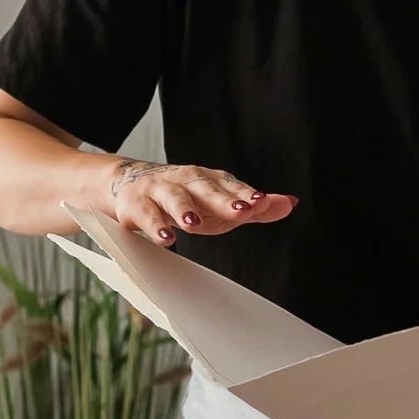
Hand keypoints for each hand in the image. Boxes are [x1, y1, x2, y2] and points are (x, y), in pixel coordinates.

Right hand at [99, 157, 293, 244]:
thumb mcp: (218, 204)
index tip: (263, 202)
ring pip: (173, 198)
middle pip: (206, 188)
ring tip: (193, 224)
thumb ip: (254, 206)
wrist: (127, 183)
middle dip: (223, 199)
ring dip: (184, 210)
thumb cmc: (183, 198)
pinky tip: (165, 238)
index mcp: (208, 180)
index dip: (246, 194)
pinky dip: (154, 226)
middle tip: (241, 211)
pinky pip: (146, 216)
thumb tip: (290, 202)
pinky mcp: (137, 206)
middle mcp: (186, 181)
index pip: (230, 185)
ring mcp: (160, 191)